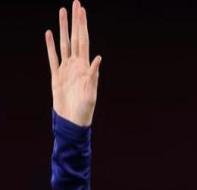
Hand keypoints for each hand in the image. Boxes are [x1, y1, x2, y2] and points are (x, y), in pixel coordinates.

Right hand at [45, 0, 101, 126]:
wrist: (72, 121)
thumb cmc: (85, 111)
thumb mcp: (91, 94)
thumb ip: (93, 76)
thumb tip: (98, 58)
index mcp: (85, 68)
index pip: (84, 42)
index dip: (83, 26)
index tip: (82, 11)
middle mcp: (76, 65)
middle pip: (75, 38)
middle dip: (75, 21)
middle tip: (75, 3)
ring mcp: (65, 69)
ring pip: (63, 43)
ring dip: (63, 28)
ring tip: (62, 12)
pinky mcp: (56, 76)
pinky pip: (52, 58)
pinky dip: (50, 46)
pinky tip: (49, 34)